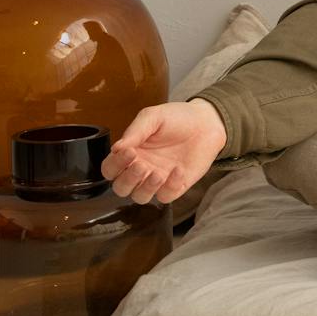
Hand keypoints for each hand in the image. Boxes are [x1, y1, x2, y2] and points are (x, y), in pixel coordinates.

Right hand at [101, 99, 228, 204]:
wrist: (206, 122)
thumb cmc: (176, 118)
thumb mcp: (153, 117)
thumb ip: (135, 131)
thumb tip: (116, 148)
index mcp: (130, 153)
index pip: (110, 169)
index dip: (115, 165)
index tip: (129, 152)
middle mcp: (140, 169)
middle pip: (121, 188)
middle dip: (128, 180)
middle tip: (141, 165)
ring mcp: (158, 180)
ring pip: (140, 197)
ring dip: (146, 188)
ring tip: (157, 173)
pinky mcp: (176, 186)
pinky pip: (166, 196)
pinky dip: (170, 187)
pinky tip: (178, 170)